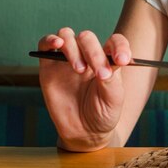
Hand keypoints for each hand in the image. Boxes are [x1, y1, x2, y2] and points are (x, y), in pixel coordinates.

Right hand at [37, 27, 131, 150]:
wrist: (85, 132)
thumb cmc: (103, 112)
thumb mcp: (114, 98)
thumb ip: (110, 80)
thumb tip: (105, 67)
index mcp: (108, 59)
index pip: (114, 41)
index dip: (120, 46)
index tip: (123, 60)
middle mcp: (88, 55)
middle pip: (88, 38)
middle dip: (94, 52)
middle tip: (100, 74)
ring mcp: (68, 59)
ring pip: (67, 35)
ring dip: (73, 48)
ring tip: (79, 69)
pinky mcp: (49, 67)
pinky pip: (45, 44)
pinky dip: (50, 39)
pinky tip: (57, 44)